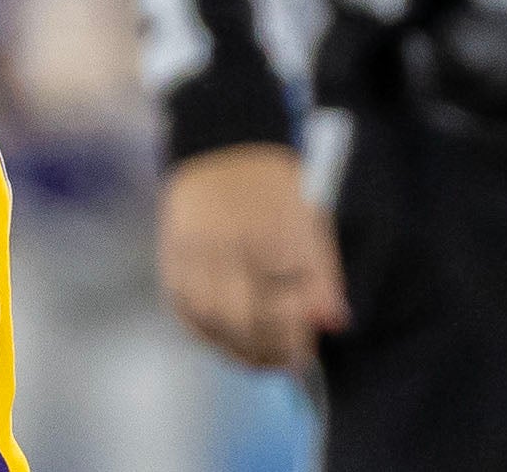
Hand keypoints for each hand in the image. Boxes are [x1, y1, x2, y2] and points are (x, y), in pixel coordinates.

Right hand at [157, 143, 346, 371]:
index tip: (309, 350)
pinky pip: (186, 314)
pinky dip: (209, 337)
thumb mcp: (309, 222)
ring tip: (264, 360)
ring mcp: (194, 253)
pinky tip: (231, 343)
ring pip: (212, 322)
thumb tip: (335, 323)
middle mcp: (226, 244)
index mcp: (268, 232)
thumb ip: (323, 275)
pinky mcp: (172, 261)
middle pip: (245, 320)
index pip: (285, 305)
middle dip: (270, 351)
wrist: (222, 144)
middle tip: (290, 363)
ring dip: (239, 351)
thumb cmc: (274, 188)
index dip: (297, 337)